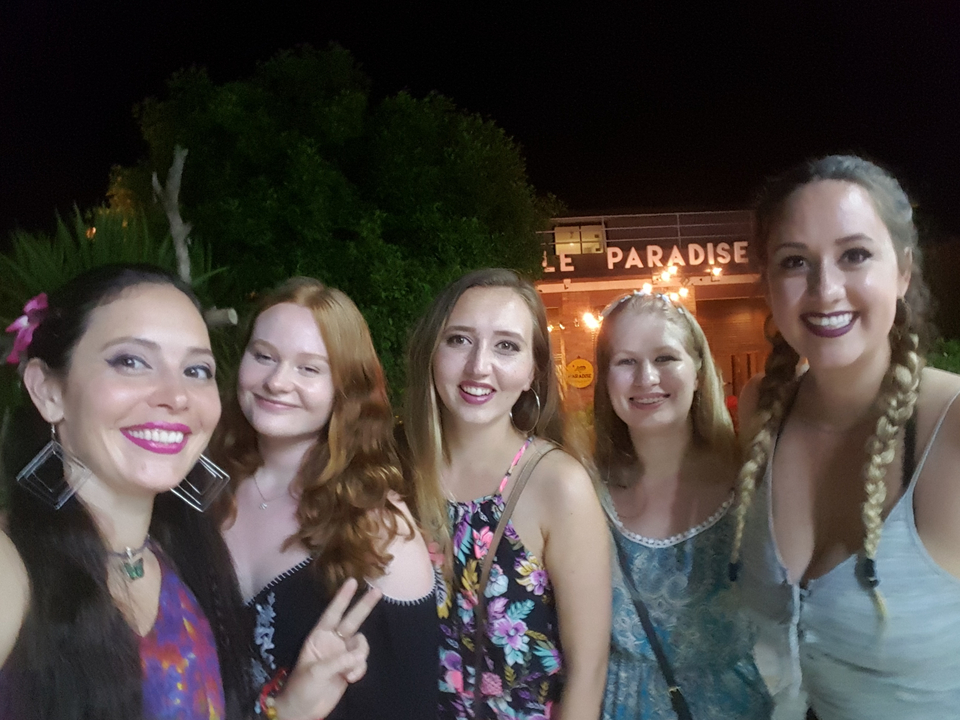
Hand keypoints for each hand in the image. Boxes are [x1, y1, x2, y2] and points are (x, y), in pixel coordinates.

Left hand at [272, 578, 381, 719]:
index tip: (352, 581)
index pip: (332, 613)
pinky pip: (362, 662)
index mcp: (319, 637)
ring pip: (361, 645)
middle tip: (377, 591)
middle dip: (364, 606)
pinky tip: (349, 679)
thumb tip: (358, 657)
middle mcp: (332, 642)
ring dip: (359, 657)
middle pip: (352, 620)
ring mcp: (342, 655)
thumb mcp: (316, 672)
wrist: (303, 711)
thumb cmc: (301, 688)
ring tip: (349, 672)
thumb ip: (339, 661)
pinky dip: (359, 670)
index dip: (342, 598)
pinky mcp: (349, 668)